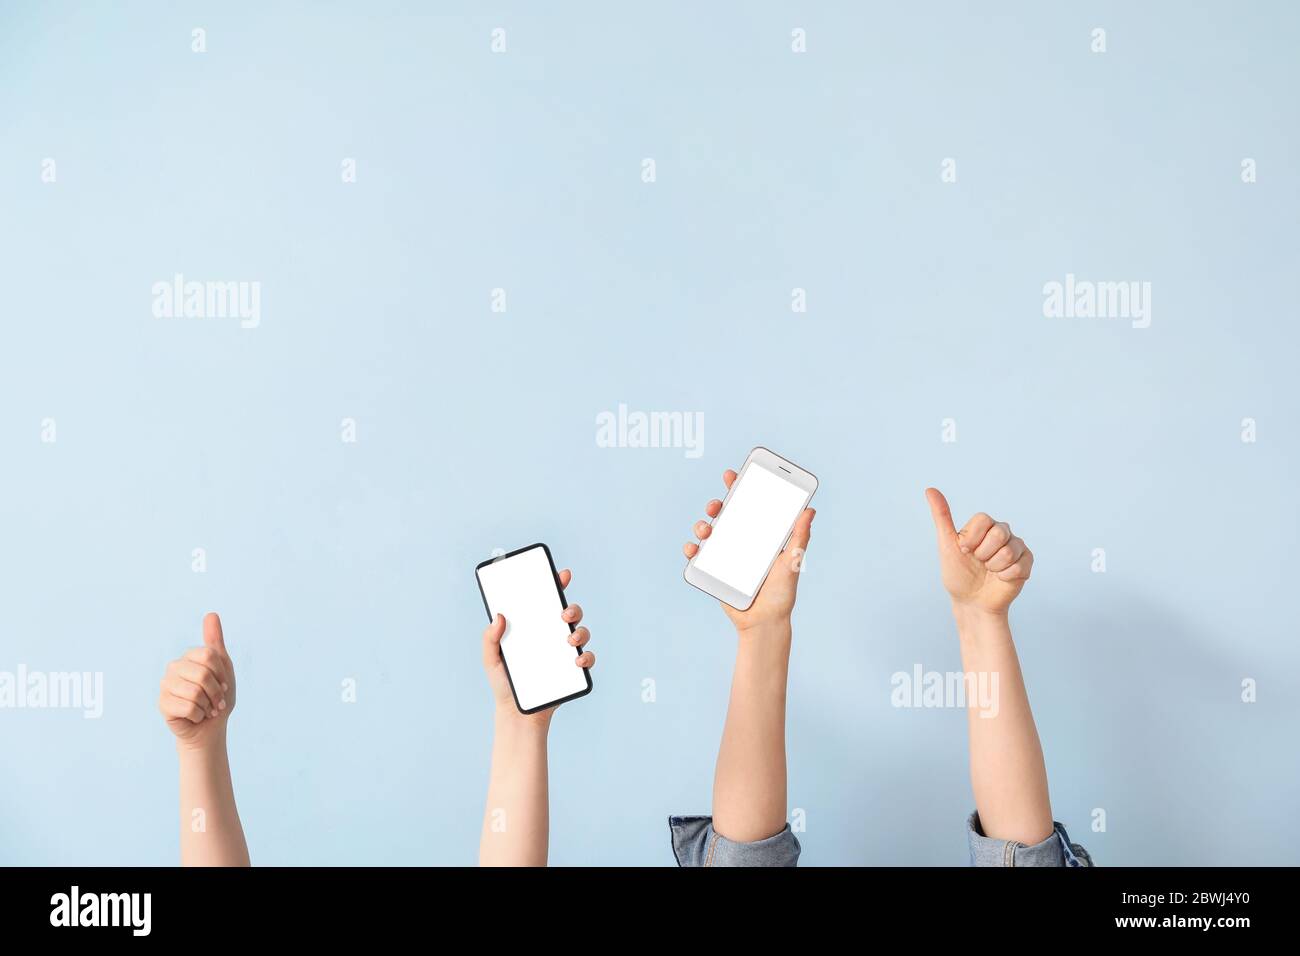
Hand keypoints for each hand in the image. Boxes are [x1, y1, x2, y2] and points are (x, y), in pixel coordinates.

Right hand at [158, 612, 235, 749]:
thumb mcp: (223, 667)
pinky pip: (188, 707)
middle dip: (216, 692)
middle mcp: (174, 666)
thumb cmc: (218, 697)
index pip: (211, 656)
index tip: (223, 685)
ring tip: (206, 709)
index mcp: (189, 656)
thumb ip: (215, 641)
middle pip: (204, 674)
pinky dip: (198, 715)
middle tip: (216, 702)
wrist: (210, 727)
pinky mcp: (162, 703)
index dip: (222, 674)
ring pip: (195, 692)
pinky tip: (194, 716)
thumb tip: (211, 614)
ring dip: (208, 705)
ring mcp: (166, 684)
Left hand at [482, 568, 593, 727]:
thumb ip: (490, 639)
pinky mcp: (573, 671)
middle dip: (571, 607)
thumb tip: (498, 616)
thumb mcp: (490, 659)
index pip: (546, 602)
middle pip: (568, 613)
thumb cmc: (504, 684)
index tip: (560, 575)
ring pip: (581, 633)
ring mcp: (564, 653)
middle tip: (562, 613)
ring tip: (569, 638)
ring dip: (580, 631)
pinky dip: (586, 657)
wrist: (517, 714)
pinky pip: (587, 659)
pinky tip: (577, 659)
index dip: (556, 585)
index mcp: (534, 628)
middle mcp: (552, 637)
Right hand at [683, 469, 815, 632]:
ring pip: (708, 532)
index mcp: (760, 535)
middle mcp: (741, 541)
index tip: (733, 475)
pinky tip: (694, 548)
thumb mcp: (792, 562)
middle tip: (718, 505)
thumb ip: (799, 538)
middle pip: (725, 515)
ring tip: (706, 529)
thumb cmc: (782, 593)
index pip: (749, 505)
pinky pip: (698, 556)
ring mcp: (725, 555)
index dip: (740, 488)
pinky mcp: (713, 570)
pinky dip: (692, 549)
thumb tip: (810, 511)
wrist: (764, 622)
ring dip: (703, 524)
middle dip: (718, 504)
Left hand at [925, 488, 1032, 615]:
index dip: (971, 538)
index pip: (983, 519)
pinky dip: (1005, 576)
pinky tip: (1000, 579)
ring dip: (994, 567)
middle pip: (998, 532)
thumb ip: (942, 516)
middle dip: (983, 553)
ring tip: (989, 571)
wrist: (971, 602)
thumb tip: (930, 489)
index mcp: (984, 526)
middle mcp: (1002, 532)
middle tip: (979, 562)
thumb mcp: (947, 545)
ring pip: (1009, 550)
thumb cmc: (958, 574)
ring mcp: (1016, 547)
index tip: (964, 550)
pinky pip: (1020, 565)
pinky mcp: (1026, 563)